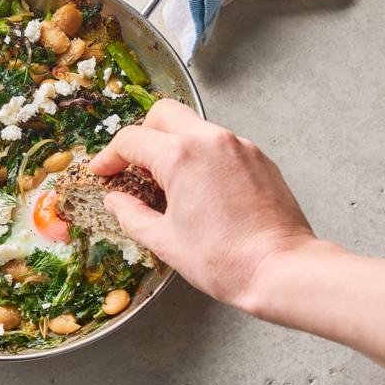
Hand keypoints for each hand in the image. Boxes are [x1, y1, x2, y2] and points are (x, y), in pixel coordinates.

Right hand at [90, 99, 315, 306]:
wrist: (282, 269)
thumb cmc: (225, 259)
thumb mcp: (165, 241)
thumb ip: (132, 215)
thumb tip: (115, 201)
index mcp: (181, 157)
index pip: (131, 140)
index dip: (109, 156)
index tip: (102, 171)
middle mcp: (210, 140)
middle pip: (163, 115)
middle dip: (141, 135)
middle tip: (132, 164)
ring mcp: (239, 146)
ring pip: (194, 126)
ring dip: (173, 145)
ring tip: (167, 182)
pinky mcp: (259, 159)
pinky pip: (221, 144)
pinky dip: (202, 156)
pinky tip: (200, 188)